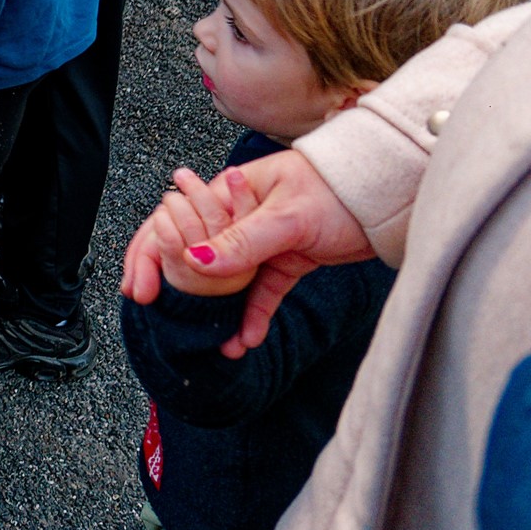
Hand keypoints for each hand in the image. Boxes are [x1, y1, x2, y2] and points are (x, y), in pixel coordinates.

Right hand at [121, 149, 373, 356]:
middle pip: (193, 252)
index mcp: (228, 191)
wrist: (390, 195)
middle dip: (172, 284)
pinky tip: (247, 340)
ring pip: (228, 279)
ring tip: (214, 343)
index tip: (140, 289)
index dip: (151, 253)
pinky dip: (254, 316)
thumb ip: (242, 241)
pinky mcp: (287, 262)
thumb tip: (195, 262)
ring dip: (218, 311)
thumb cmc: (339, 186)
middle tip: (153, 311)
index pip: (175, 222)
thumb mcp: (287, 215)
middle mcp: (238, 215)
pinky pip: (262, 293)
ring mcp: (263, 241)